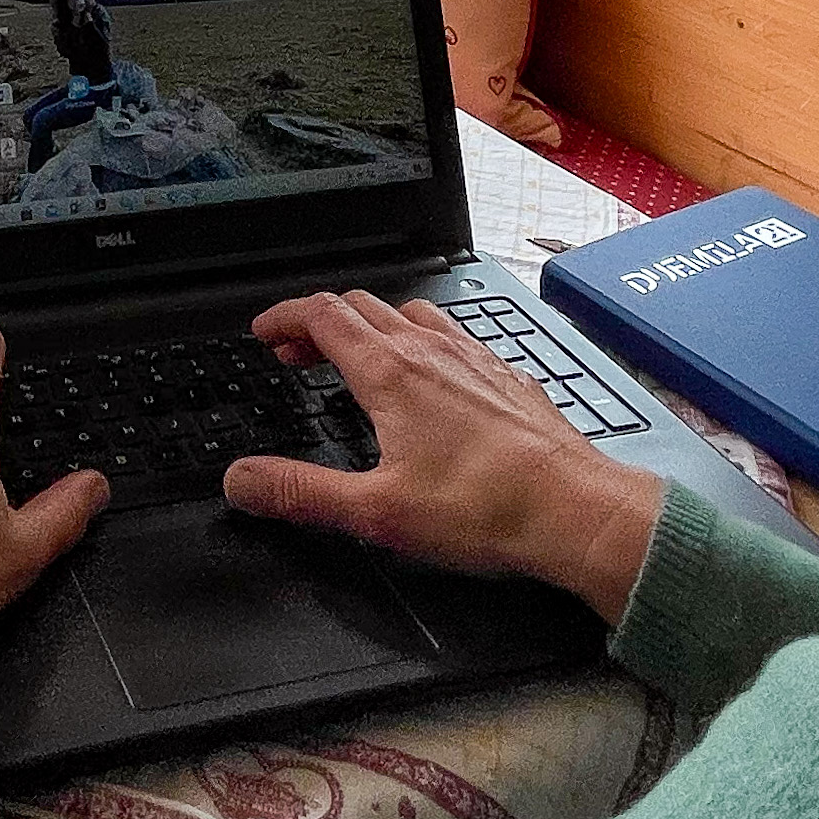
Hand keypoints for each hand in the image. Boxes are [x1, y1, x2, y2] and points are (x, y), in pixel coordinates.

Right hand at [221, 291, 661, 620]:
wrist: (576, 509)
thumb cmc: (486, 510)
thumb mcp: (376, 512)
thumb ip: (301, 492)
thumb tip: (242, 480)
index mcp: (391, 374)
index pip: (323, 315)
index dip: (284, 317)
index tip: (264, 332)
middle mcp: (431, 352)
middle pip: (360, 307)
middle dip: (319, 322)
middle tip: (297, 352)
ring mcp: (473, 357)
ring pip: (408, 313)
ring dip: (371, 325)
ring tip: (358, 356)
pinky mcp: (506, 374)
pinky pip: (453, 334)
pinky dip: (420, 339)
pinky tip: (432, 375)